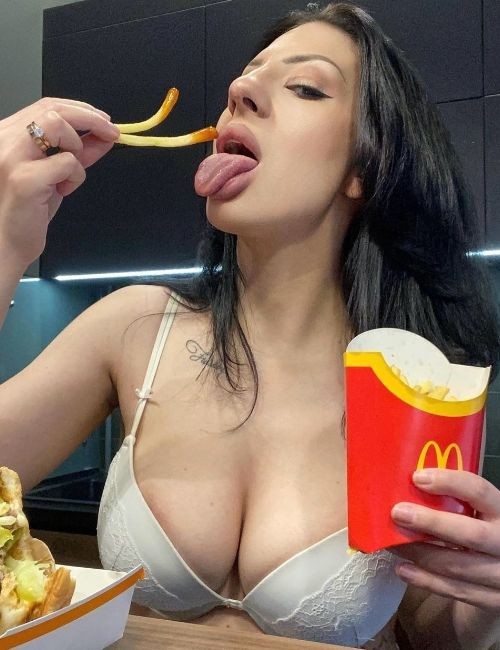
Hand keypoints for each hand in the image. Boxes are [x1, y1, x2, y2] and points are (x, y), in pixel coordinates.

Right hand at [0, 97, 119, 268]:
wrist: (8, 242)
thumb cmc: (28, 210)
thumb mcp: (56, 174)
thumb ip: (77, 152)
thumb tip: (105, 135)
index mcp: (8, 134)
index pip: (47, 106)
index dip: (81, 109)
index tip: (105, 121)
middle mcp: (5, 139)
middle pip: (53, 109)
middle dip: (90, 118)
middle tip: (112, 133)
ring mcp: (12, 157)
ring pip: (58, 126)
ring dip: (77, 148)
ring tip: (70, 174)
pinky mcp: (24, 179)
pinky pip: (67, 163)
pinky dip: (75, 177)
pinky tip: (63, 191)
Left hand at [391, 468, 499, 616]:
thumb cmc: (487, 529)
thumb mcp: (482, 512)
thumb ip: (459, 501)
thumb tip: (412, 485)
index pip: (479, 491)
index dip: (449, 482)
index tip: (417, 478)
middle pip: (471, 534)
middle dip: (432, 523)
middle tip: (398, 513)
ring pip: (458, 566)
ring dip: (421, 553)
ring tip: (392, 543)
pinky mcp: (494, 600)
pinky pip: (456, 591)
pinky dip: (427, 580)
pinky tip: (403, 569)